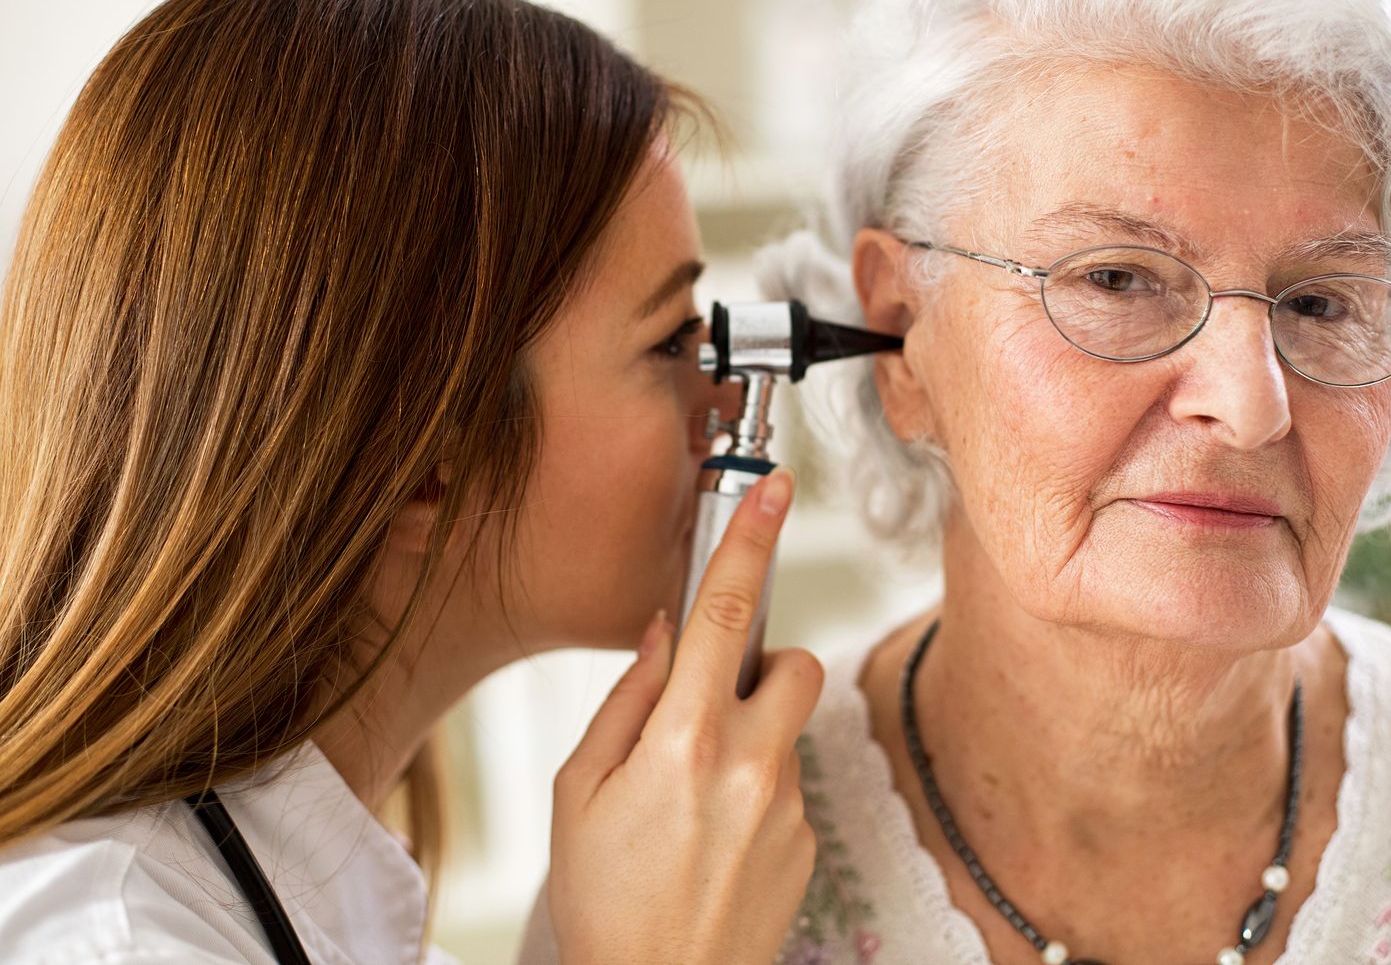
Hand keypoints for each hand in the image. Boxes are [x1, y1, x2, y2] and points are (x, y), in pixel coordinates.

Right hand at [547, 467, 822, 964]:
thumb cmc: (605, 903)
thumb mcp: (577, 794)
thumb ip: (626, 700)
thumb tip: (666, 634)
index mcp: (685, 743)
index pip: (727, 616)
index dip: (750, 542)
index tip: (775, 489)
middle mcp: (752, 767)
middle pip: (796, 662)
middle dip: (763, 666)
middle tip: (711, 709)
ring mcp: (789, 807)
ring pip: (788, 728)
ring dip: (752, 739)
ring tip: (695, 803)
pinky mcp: (810, 842)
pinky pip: (790, 784)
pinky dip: (758, 792)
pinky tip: (714, 841)